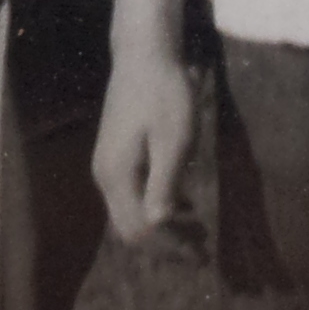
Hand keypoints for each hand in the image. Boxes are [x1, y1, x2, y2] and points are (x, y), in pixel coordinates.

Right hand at [94, 42, 204, 254]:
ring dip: (164, 227)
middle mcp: (105, 175)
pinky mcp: (116, 154)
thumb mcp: (174, 140)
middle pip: (130, 228)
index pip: (140, 230)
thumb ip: (164, 184)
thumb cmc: (165, 93)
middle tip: (203, 251)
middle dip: (167, 244)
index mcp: (117, 175)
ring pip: (131, 212)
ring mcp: (107, 164)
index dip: (170, 248)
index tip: (202, 255)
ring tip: (199, 232)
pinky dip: (157, 206)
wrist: (144, 53)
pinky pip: (132, 194)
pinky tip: (185, 205)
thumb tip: (158, 225)